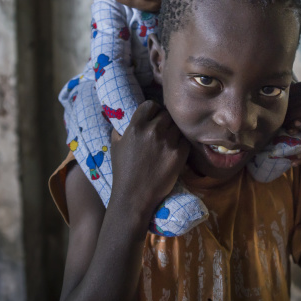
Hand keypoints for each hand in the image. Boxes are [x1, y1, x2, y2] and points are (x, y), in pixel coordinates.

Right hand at [110, 100, 189, 215]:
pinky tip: (175, 151)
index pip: (150, 104)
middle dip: (165, 120)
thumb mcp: (116, 144)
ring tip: (169, 141)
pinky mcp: (179, 154)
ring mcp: (168, 142)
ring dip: (174, 131)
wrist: (134, 196)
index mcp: (136, 127)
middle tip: (163, 130)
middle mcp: (153, 131)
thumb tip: (126, 114)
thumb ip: (122, 127)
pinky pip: (185, 139)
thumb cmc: (123, 171)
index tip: (154, 116)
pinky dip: (182, 143)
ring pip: (177, 126)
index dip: (153, 109)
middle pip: (166, 114)